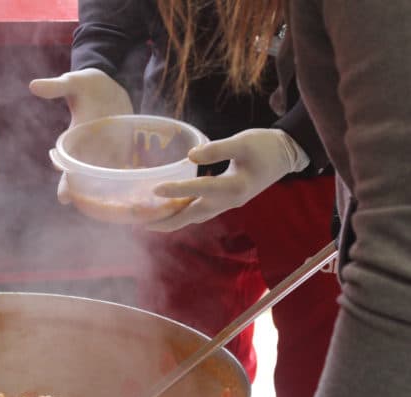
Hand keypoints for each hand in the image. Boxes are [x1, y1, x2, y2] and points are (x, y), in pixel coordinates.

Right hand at [30, 68, 132, 203]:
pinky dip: (128, 178)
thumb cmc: (86, 84)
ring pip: (104, 175)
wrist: (108, 87)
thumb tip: (34, 85)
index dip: (63, 167)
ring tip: (109, 208)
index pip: (65, 156)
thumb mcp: (72, 81)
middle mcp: (89, 149)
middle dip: (76, 187)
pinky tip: (134, 191)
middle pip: (81, 172)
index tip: (60, 176)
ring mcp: (107, 151)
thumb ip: (56, 86)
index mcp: (75, 136)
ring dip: (105, 189)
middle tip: (67, 201)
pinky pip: (124, 167)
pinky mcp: (123, 150)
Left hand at [146, 128, 309, 231]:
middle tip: (141, 223)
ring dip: (172, 221)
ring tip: (148, 222)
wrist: (287, 154)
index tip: (155, 190)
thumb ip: (217, 148)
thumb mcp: (243, 141)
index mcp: (234, 186)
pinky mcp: (226, 201)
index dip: (177, 190)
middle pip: (191, 216)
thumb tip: (190, 155)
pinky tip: (169, 211)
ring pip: (194, 216)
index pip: (199, 190)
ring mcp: (227, 204)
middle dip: (166, 221)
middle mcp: (228, 201)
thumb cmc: (265, 145)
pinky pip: (200, 211)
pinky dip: (183, 213)